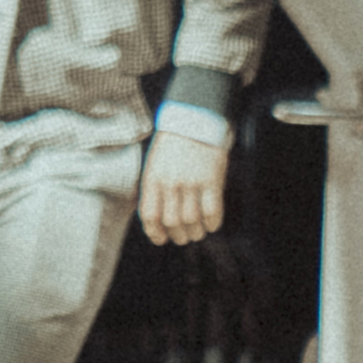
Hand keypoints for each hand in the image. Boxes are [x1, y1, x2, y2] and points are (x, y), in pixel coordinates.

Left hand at [139, 128, 228, 246]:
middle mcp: (170, 183)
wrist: (194, 122)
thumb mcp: (154, 165)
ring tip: (197, 233)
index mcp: (153, 179)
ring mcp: (192, 182)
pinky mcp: (212, 180)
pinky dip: (212, 222)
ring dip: (196, 232)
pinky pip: (212, 210)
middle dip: (178, 236)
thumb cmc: (172, 145)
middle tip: (183, 238)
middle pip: (172, 222)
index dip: (155, 232)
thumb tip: (155, 217)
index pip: (149, 215)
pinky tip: (212, 224)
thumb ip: (153, 188)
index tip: (160, 240)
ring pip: (192, 220)